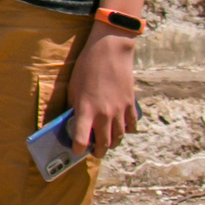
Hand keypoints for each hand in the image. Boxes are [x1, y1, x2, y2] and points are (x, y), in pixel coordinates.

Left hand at [65, 29, 140, 155]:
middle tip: (95, 153)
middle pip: (104, 142)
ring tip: (108, 145)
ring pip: (119, 137)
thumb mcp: (73, 88)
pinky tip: (123, 131)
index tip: (77, 151)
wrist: (110, 51)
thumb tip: (73, 121)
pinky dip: (127, 130)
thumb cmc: (86, 67)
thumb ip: (75, 106)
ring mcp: (119, 110)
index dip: (78, 149)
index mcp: (86, 110)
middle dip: (98, 151)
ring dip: (113, 144)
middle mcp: (104, 114)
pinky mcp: (130, 104)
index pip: (82, 139)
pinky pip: (131, 124)